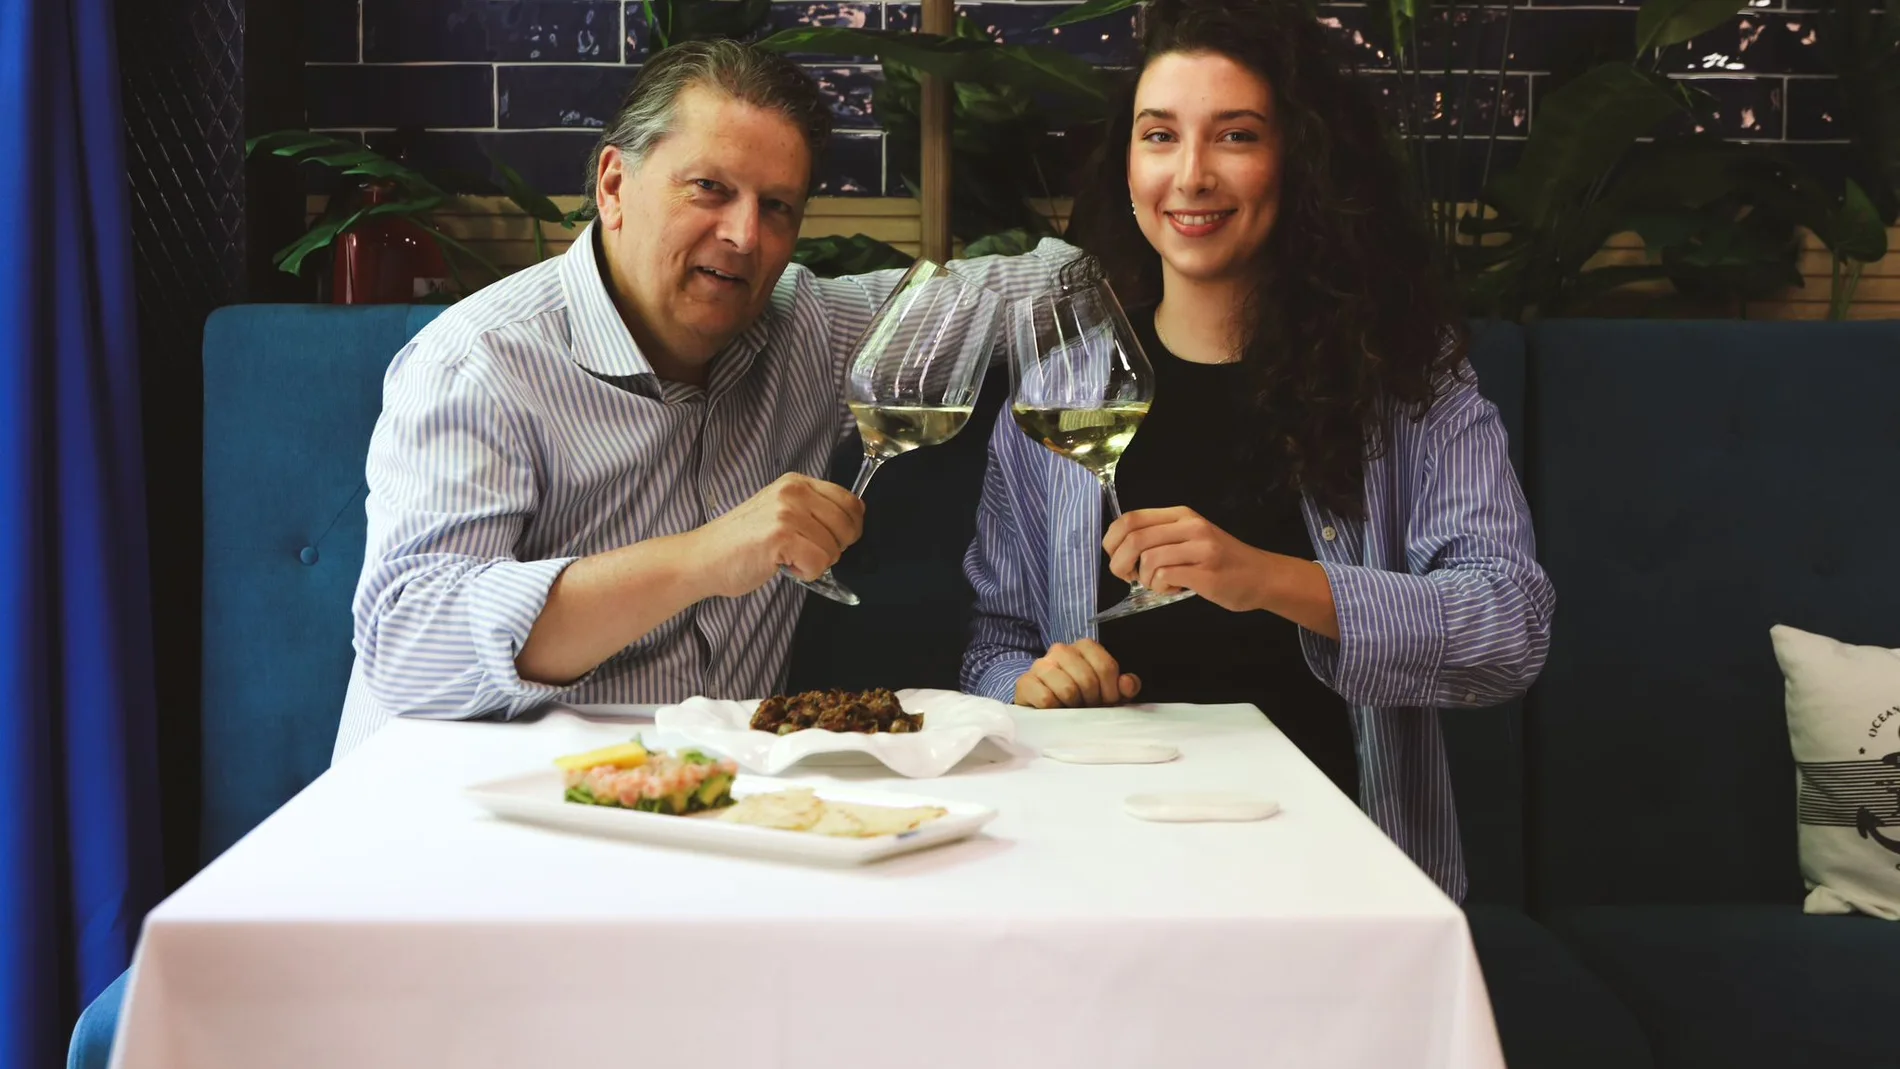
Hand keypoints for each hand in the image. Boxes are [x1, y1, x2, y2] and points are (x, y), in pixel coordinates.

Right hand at [690, 473, 864, 597]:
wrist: (703, 558)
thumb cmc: (742, 543)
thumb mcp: (781, 512)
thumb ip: (813, 511)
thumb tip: (852, 523)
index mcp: (796, 483)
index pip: (851, 501)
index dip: (851, 528)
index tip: (834, 541)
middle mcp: (794, 492)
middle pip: (848, 526)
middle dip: (834, 548)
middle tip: (805, 553)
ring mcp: (787, 512)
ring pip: (834, 548)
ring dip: (815, 563)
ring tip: (787, 557)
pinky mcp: (780, 536)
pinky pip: (819, 563)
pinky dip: (806, 573)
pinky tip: (783, 565)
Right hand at [1012, 639, 1141, 707]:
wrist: (1044, 705)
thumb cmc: (1081, 697)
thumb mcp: (1107, 692)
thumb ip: (1124, 687)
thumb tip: (1127, 684)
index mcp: (1084, 646)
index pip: (1105, 667)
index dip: (1110, 691)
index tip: (1106, 702)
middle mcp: (1061, 650)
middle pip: (1087, 679)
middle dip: (1092, 700)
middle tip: (1087, 707)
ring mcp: (1041, 664)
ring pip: (1067, 689)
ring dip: (1072, 706)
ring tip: (1071, 707)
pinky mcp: (1025, 682)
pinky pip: (1046, 699)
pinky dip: (1054, 710)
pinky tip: (1054, 709)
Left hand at [1103, 506, 1272, 611]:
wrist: (1262, 576)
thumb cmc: (1222, 560)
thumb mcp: (1191, 536)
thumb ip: (1160, 536)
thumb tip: (1120, 548)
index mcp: (1181, 515)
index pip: (1131, 518)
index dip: (1112, 540)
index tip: (1116, 557)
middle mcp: (1191, 526)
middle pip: (1135, 539)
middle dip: (1121, 564)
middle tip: (1129, 577)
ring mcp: (1200, 548)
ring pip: (1149, 560)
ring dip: (1145, 580)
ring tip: (1160, 584)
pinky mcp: (1206, 573)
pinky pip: (1166, 577)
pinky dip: (1161, 588)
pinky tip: (1174, 589)